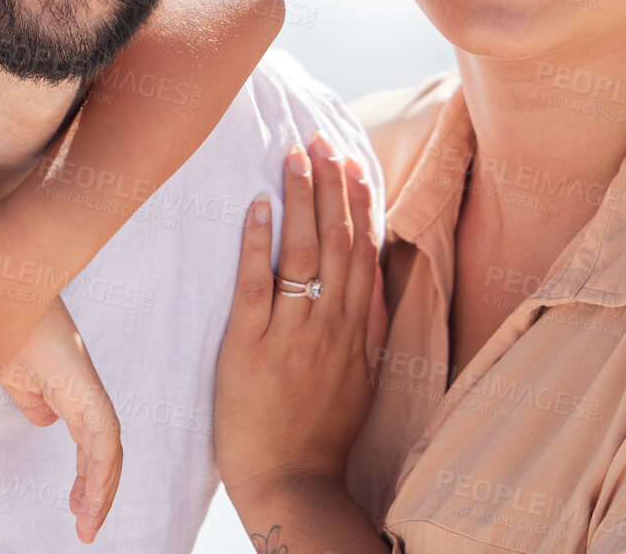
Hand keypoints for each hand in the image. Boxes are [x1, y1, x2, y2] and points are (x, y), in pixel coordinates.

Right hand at [0, 297, 123, 542]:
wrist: (0, 292)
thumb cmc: (2, 326)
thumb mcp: (11, 376)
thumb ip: (30, 398)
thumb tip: (44, 422)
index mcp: (69, 393)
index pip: (89, 445)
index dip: (86, 480)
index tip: (76, 510)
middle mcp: (84, 393)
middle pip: (103, 453)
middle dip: (97, 493)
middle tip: (85, 528)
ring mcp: (87, 389)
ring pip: (108, 451)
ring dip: (101, 491)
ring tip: (88, 524)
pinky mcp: (84, 387)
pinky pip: (103, 437)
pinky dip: (100, 470)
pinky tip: (91, 497)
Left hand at [214, 133, 386, 507]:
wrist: (291, 485)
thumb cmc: (320, 435)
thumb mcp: (360, 380)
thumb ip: (368, 332)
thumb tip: (373, 287)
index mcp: (357, 332)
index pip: (362, 252)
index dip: (358, 203)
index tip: (352, 163)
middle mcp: (331, 326)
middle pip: (336, 242)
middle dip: (329, 185)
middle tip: (320, 139)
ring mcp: (293, 335)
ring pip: (302, 254)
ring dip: (299, 200)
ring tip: (293, 156)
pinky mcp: (252, 347)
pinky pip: (257, 287)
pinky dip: (258, 244)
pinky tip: (258, 206)